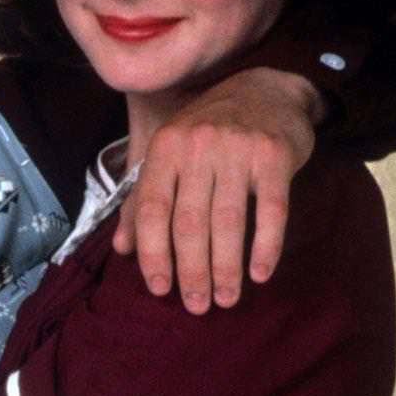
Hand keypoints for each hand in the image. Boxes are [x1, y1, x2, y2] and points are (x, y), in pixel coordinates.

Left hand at [112, 67, 317, 311]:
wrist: (268, 89)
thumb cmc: (211, 130)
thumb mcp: (171, 154)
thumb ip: (143, 199)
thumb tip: (121, 249)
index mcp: (165, 148)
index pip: (151, 209)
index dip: (153, 254)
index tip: (159, 290)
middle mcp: (197, 146)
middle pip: (188, 222)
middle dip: (191, 271)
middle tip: (197, 306)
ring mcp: (237, 149)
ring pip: (227, 221)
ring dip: (226, 267)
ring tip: (226, 299)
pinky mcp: (274, 155)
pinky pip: (270, 210)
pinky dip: (266, 246)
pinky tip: (260, 274)